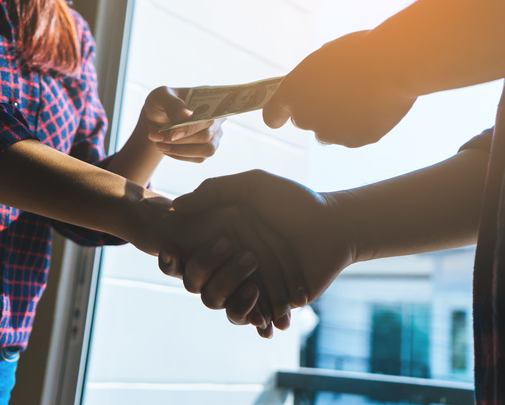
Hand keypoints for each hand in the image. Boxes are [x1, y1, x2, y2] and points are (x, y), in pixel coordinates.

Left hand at [143, 86, 224, 162]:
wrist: (156, 118)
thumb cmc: (162, 103)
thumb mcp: (161, 96)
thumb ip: (173, 104)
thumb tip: (188, 115)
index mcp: (210, 101)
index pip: (210, 116)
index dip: (193, 127)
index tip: (173, 134)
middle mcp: (217, 119)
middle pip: (207, 135)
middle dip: (181, 140)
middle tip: (159, 138)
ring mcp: (214, 136)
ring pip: (206, 150)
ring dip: (181, 151)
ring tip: (160, 145)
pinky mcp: (207, 149)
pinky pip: (199, 158)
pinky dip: (180, 155)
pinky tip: (166, 148)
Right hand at [161, 170, 357, 335]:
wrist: (334, 226)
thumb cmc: (294, 202)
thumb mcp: (254, 185)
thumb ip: (215, 190)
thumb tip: (177, 208)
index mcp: (219, 235)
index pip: (182, 253)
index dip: (170, 257)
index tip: (173, 249)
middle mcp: (228, 261)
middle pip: (194, 281)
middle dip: (208, 270)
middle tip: (243, 254)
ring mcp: (246, 283)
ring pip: (216, 302)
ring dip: (229, 295)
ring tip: (255, 284)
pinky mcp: (269, 301)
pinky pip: (247, 319)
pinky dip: (252, 318)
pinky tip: (266, 313)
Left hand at [263, 31, 416, 146]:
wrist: (391, 65)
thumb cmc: (359, 52)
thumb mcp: (325, 58)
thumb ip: (314, 79)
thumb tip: (320, 88)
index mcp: (293, 91)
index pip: (273, 113)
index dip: (278, 115)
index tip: (281, 117)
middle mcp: (306, 117)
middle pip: (304, 121)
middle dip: (316, 111)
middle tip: (338, 94)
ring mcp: (330, 133)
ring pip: (330, 131)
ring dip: (339, 120)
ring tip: (361, 98)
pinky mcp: (354, 141)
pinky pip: (353, 135)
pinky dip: (361, 125)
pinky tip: (374, 107)